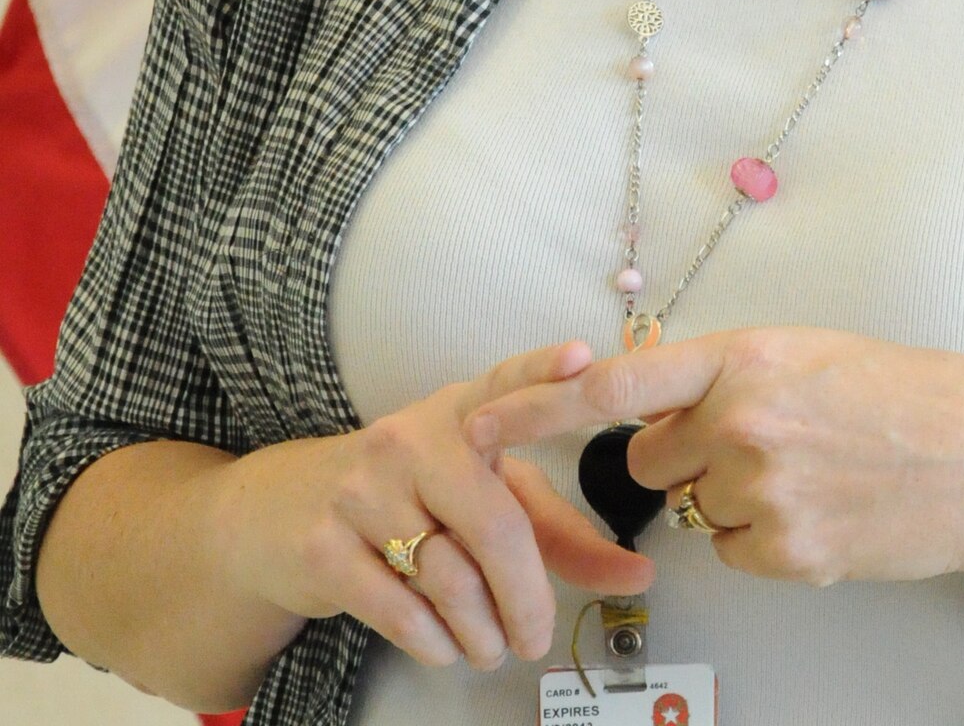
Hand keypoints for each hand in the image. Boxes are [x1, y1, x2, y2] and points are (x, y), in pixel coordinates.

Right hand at [208, 342, 652, 672]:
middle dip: (525, 595)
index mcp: (459, 412)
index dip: (543, 371)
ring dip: (481, 629)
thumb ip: (558, 531)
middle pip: (492, 522)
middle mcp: (410, 439)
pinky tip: (447, 645)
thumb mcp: (483, 494)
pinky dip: (435, 641)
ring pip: (449, 576)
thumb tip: (639, 573)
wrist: (282, 515)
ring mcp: (362, 491)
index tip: (583, 359)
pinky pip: (400, 610)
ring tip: (492, 645)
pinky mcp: (324, 548)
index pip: (506, 383)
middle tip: (537, 637)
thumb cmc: (412, 496)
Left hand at [463, 326, 963, 587]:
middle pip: (653, 459)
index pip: (616, 384)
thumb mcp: (807, 353)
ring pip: (700, 509)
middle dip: (687, 457)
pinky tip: (826, 510)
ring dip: (737, 498)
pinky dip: (772, 539)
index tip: (480, 419)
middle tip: (763, 441)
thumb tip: (666, 410)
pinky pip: (739, 551)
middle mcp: (742, 421)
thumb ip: (727, 376)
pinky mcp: (787, 552)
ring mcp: (763, 491)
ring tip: (816, 472)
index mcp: (744, 357)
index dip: (538, 406)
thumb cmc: (904, 393)